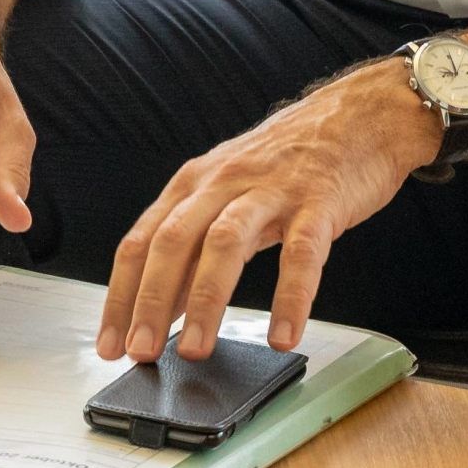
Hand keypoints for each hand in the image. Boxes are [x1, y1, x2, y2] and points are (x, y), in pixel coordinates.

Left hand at [99, 63, 438, 363]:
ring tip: (196, 351)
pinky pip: (301, 254)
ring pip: (225, 245)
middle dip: (150, 302)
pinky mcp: (318, 201)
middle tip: (139, 352)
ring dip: (205, 301)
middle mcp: (222, 183)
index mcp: (193, 184)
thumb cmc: (290, 161)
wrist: (359, 115)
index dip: (120, 296)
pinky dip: (289, 297)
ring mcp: (270, 191)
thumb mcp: (230, 192)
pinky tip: (282, 335)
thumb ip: (198, 244)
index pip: (140, 242)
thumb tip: (164, 306)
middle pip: (172, 243)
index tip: (108, 344)